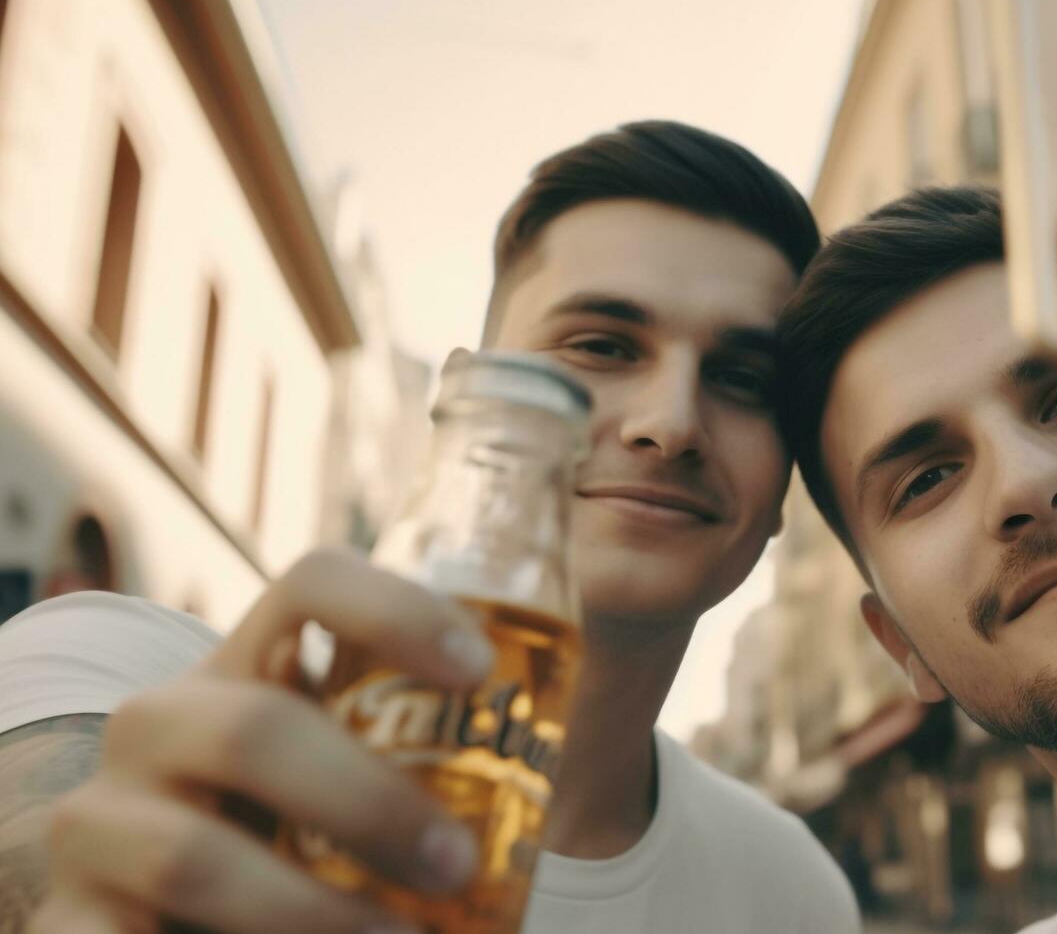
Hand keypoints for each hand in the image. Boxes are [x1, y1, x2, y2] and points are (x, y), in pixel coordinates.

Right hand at [28, 548, 495, 933]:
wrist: (159, 911)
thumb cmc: (290, 837)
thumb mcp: (350, 781)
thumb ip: (426, 763)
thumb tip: (559, 776)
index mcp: (247, 667)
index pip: (312, 584)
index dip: (394, 608)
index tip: (479, 668)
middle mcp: (162, 724)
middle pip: (256, 726)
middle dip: (367, 801)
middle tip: (459, 864)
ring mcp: (100, 821)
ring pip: (194, 854)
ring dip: (308, 910)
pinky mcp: (69, 921)